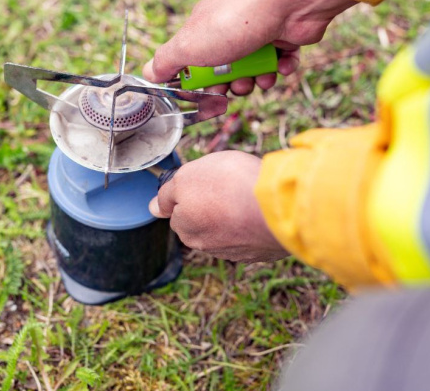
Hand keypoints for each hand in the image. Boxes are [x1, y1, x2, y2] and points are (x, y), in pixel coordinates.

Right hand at [143, 0, 355, 94]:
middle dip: (231, 87)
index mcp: (205, 31)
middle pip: (227, 73)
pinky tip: (281, 65)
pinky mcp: (285, 38)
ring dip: (258, 81)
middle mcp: (231, 31)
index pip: (197, 64)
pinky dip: (282, 69)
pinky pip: (283, 63)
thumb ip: (167, 61)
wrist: (285, 2)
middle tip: (234, 87)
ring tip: (260, 76)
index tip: (203, 94)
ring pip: (255, 72)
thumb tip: (149, 72)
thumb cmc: (233, 21)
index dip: (200, 83)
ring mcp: (260, 35)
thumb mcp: (188, 45)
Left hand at [149, 151, 288, 262]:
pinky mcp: (262, 252)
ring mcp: (237, 252)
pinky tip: (262, 210)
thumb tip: (152, 208)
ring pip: (228, 230)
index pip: (179, 211)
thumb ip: (167, 194)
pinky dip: (254, 223)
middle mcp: (208, 246)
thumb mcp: (187, 177)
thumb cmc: (229, 185)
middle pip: (203, 223)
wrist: (277, 204)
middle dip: (211, 207)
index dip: (192, 192)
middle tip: (228, 186)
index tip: (208, 182)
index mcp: (186, 228)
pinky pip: (252, 235)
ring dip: (234, 216)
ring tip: (248, 196)